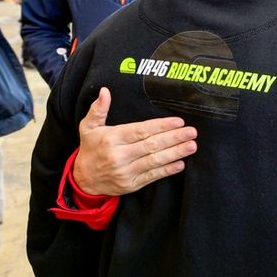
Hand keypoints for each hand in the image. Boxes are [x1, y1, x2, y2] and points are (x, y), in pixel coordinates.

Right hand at [73, 87, 197, 195]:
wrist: (84, 180)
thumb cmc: (91, 149)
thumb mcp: (88, 127)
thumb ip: (98, 109)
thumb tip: (105, 91)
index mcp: (111, 139)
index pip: (140, 131)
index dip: (161, 126)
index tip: (178, 121)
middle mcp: (119, 156)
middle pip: (151, 145)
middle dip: (174, 138)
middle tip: (192, 132)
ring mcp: (126, 172)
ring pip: (154, 161)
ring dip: (175, 153)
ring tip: (191, 146)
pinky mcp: (131, 185)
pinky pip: (152, 176)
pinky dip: (167, 170)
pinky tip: (181, 164)